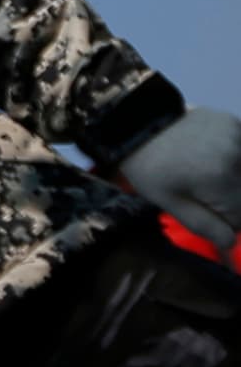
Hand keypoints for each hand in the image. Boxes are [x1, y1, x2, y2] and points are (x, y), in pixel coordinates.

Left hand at [112, 106, 240, 251]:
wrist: (135, 125)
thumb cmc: (148, 168)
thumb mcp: (170, 203)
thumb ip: (204, 226)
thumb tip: (231, 244)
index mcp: (221, 179)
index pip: (240, 217)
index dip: (223, 220)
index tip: (202, 209)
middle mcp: (236, 155)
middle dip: (228, 199)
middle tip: (200, 189)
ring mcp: (237, 135)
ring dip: (232, 179)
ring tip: (204, 172)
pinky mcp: (234, 122)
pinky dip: (233, 160)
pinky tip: (211, 156)